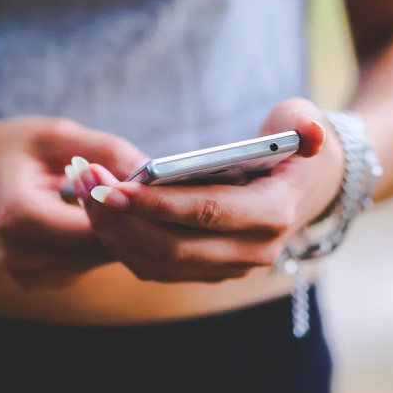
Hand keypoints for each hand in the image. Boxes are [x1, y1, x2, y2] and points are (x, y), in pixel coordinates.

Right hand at [0, 117, 147, 288]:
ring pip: (99, 260)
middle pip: (99, 249)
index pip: (92, 228)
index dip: (129, 211)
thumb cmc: (16, 148)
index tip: (157, 191)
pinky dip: (102, 241)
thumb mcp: (58, 134)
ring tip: (131, 201)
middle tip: (159, 196)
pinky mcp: (37, 281)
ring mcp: (26, 274)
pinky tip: (105, 216)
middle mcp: (18, 254)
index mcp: (18, 216)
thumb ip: (106, 151)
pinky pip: (87, 263)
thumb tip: (155, 171)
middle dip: (132, 223)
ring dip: (121, 233)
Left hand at [76, 98, 344, 283]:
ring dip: (114, 233)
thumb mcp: (304, 121)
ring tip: (83, 193)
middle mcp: (253, 252)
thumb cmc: (295, 146)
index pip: (206, 214)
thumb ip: (304, 124)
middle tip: (86, 184)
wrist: (308, 186)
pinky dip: (123, 243)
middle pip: (173, 248)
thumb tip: (309, 131)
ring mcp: (230, 267)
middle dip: (122, 219)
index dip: (156, 204)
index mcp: (273, 214)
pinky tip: (100, 211)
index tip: (112, 187)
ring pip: (158, 264)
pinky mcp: (209, 271)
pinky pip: (156, 267)